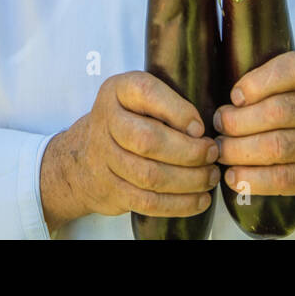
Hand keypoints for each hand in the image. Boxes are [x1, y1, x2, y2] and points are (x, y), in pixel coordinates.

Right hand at [40, 71, 220, 230]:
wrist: (82, 159)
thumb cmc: (127, 122)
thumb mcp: (139, 98)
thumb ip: (166, 102)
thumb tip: (202, 131)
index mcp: (117, 91)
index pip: (146, 93)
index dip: (178, 111)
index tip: (200, 127)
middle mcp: (106, 122)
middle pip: (148, 140)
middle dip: (189, 151)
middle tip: (212, 153)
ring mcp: (105, 159)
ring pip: (150, 176)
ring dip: (189, 180)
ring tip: (210, 176)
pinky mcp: (111, 190)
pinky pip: (148, 202)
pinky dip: (179, 204)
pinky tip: (199, 200)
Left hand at [213, 51, 294, 226]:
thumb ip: (275, 82)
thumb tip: (227, 97)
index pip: (294, 69)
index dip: (257, 82)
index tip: (234, 96)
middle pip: (279, 111)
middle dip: (238, 121)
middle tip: (219, 126)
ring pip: (278, 146)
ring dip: (239, 150)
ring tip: (221, 150)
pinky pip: (284, 178)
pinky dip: (253, 179)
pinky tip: (234, 177)